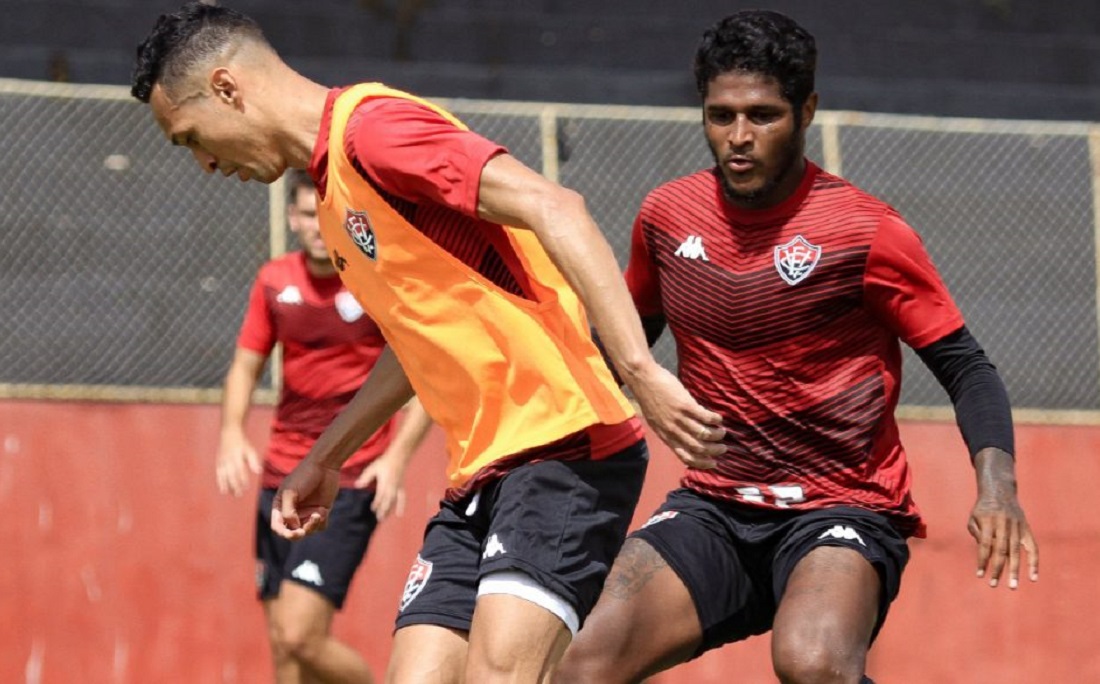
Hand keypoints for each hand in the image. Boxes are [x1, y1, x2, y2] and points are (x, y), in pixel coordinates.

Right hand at [216, 430, 260, 495]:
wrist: (229, 434)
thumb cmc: (242, 444)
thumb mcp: (250, 450)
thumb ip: (253, 461)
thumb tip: (258, 471)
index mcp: (237, 457)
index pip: (240, 471)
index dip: (243, 479)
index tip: (246, 487)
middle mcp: (229, 460)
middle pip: (231, 475)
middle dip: (234, 485)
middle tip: (238, 494)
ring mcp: (222, 461)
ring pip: (223, 475)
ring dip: (226, 485)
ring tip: (229, 493)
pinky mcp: (218, 462)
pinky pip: (218, 473)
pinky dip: (220, 481)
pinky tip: (222, 489)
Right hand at [271, 460, 339, 539]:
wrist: (325, 466)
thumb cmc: (304, 476)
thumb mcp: (291, 493)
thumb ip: (288, 512)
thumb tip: (294, 528)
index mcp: (280, 506)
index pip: (277, 526)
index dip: (283, 533)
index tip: (293, 533)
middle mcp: (292, 512)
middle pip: (291, 532)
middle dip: (297, 534)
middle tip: (302, 532)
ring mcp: (307, 513)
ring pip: (307, 530)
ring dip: (312, 525)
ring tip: (318, 513)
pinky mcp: (320, 512)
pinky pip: (320, 526)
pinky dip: (321, 521)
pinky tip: (323, 509)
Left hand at [354, 453, 406, 520]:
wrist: (398, 457)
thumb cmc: (384, 462)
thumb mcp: (373, 468)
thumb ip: (365, 477)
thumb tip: (357, 485)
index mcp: (384, 483)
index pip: (380, 496)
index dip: (376, 503)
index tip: (372, 509)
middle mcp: (391, 488)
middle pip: (387, 501)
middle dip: (383, 510)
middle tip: (378, 519)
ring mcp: (397, 489)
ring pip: (393, 502)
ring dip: (389, 510)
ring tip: (384, 518)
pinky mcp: (401, 488)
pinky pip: (402, 499)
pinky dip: (401, 507)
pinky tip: (399, 514)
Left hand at [627, 363, 726, 468]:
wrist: (643, 379)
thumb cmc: (649, 398)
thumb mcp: (656, 420)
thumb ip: (669, 429)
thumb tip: (684, 436)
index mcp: (665, 435)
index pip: (685, 456)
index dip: (701, 462)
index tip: (713, 463)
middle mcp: (672, 430)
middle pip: (697, 448)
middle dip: (713, 451)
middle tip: (723, 448)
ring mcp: (678, 418)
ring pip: (703, 434)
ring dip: (716, 436)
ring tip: (722, 432)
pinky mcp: (685, 405)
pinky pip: (704, 417)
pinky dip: (714, 420)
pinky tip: (719, 418)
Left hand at [968, 448, 1038, 589]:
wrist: (1000, 492)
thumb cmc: (983, 509)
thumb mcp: (973, 518)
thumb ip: (977, 534)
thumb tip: (985, 554)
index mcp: (988, 522)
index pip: (985, 545)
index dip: (982, 561)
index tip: (979, 575)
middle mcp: (1004, 525)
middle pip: (1001, 551)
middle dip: (998, 569)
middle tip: (993, 585)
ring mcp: (1017, 528)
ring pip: (1016, 552)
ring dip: (1014, 570)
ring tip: (1012, 586)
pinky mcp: (1026, 530)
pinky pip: (1033, 548)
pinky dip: (1034, 563)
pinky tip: (1033, 577)